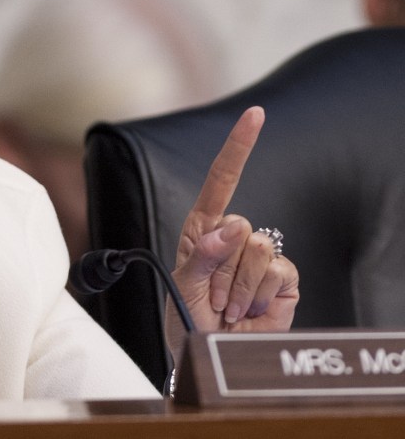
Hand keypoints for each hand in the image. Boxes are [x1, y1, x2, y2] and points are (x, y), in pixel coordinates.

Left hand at [168, 107, 298, 352]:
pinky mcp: (284, 277)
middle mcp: (233, 236)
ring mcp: (261, 255)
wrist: (208, 351)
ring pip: (258, 248)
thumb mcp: (183, 284)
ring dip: (238, 285)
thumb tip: (234, 225)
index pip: (222, 180)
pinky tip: (249, 309)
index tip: (255, 115)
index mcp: (203, 227)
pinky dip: (259, 294)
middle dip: (220, 268)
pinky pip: (278, 270)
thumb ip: (203, 254)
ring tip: (228, 304)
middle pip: (238, 227)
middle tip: (211, 295)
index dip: (239, 147)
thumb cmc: (187, 315)